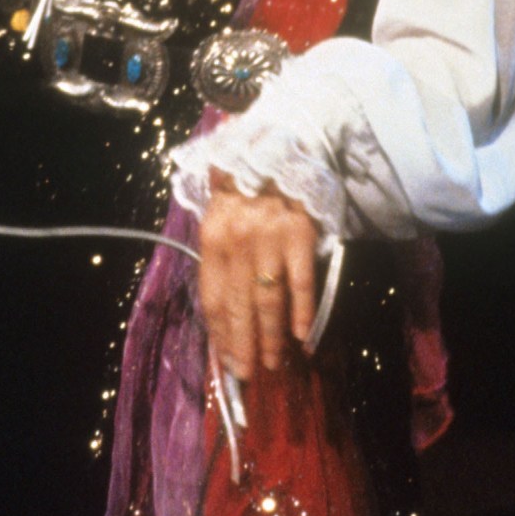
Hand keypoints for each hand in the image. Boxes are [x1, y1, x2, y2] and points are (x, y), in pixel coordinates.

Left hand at [199, 173, 318, 382]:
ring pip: (268, 299)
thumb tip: (222, 304)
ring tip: (273, 363)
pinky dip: (301, 311)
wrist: (283, 141)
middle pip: (238, 305)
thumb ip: (219, 251)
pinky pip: (300, 282)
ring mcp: (269, 239)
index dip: (220, 332)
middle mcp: (237, 242)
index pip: (213, 297)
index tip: (227, 360)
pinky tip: (302, 336)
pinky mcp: (300, 234)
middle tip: (248, 374)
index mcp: (212, 238)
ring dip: (270, 336)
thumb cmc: (248, 179)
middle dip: (242, 344)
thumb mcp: (221, 210)